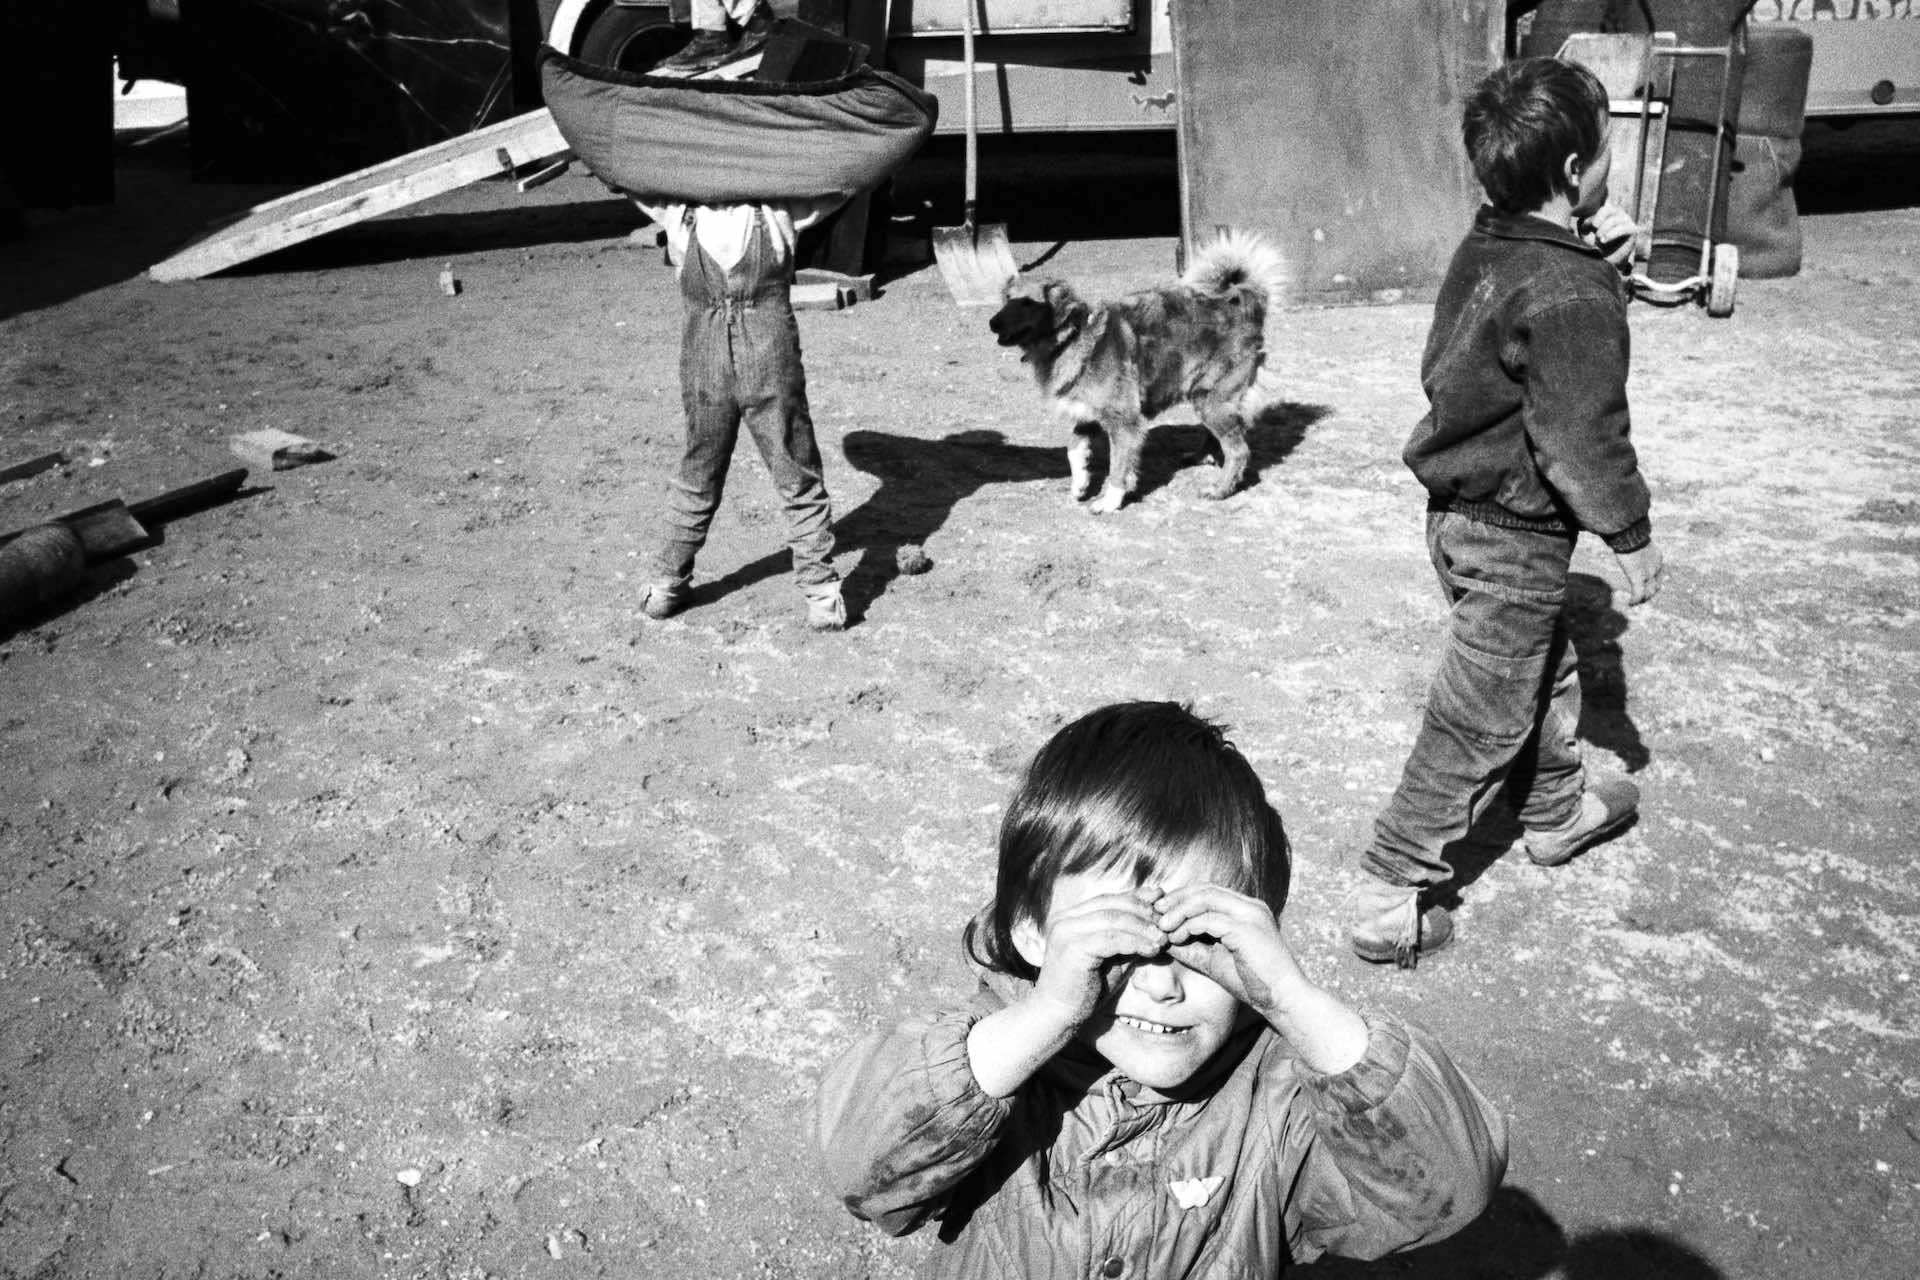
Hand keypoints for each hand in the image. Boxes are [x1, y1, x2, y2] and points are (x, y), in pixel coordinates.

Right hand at [1026, 888, 1168, 1032]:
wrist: (1058, 1017)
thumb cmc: (1086, 989)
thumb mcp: (1112, 958)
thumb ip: (1129, 939)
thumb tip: (1158, 923)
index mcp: (1069, 917)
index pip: (1108, 899)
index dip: (1137, 899)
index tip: (1161, 904)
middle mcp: (1064, 919)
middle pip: (1111, 904)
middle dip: (1143, 912)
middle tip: (1166, 925)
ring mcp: (1065, 932)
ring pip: (1113, 918)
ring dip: (1142, 927)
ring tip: (1163, 939)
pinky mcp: (1072, 948)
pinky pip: (1111, 939)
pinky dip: (1135, 942)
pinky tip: (1152, 950)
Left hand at [1151, 884, 1298, 1020]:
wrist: (1284, 1000)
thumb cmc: (1252, 983)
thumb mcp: (1214, 960)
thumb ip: (1191, 947)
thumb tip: (1163, 939)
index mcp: (1246, 910)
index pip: (1208, 892)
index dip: (1181, 898)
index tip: (1160, 912)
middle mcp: (1250, 906)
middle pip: (1205, 889)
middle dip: (1176, 899)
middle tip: (1154, 913)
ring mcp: (1251, 915)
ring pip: (1205, 898)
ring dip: (1179, 910)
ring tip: (1161, 925)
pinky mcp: (1247, 929)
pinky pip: (1209, 918)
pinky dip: (1188, 925)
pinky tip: (1176, 938)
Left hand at [1580, 202, 1638, 269]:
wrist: (1608, 260)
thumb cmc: (1597, 245)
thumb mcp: (1587, 233)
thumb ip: (1585, 223)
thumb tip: (1584, 219)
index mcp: (1609, 212)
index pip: (1601, 208)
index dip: (1592, 217)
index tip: (1584, 229)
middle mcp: (1619, 214)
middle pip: (1608, 210)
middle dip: (1598, 221)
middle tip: (1593, 231)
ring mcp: (1627, 221)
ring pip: (1614, 220)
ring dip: (1603, 230)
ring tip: (1598, 240)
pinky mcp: (1633, 230)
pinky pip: (1623, 228)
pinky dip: (1611, 234)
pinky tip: (1603, 241)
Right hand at [1615, 541, 1665, 605]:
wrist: (1631, 535)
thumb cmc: (1630, 533)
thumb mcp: (1637, 539)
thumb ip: (1635, 543)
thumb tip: (1627, 538)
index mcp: (1657, 558)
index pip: (1658, 574)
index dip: (1652, 582)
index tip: (1645, 584)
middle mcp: (1655, 568)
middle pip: (1656, 586)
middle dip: (1649, 593)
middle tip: (1641, 597)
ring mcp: (1647, 574)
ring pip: (1649, 593)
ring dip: (1643, 599)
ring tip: (1635, 602)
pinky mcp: (1637, 578)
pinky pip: (1638, 594)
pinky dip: (1634, 601)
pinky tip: (1629, 604)